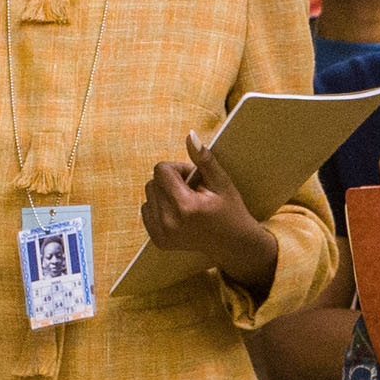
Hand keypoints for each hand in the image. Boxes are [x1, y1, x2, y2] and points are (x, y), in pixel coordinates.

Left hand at [143, 131, 277, 286]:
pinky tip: (178, 214)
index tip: (194, 178)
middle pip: (152, 182)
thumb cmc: (230, 210)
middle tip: (192, 191)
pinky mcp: (158, 240)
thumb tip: (190, 135)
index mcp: (185, 206)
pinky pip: (146, 211)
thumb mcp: (222, 182)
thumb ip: (204, 159)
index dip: (178, 169)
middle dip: (170, 181)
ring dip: (164, 194)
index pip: (161, 170)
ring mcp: (162, 233)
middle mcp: (170, 222)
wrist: (233, 244)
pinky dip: (159, 208)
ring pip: (148, 195)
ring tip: (186, 203)